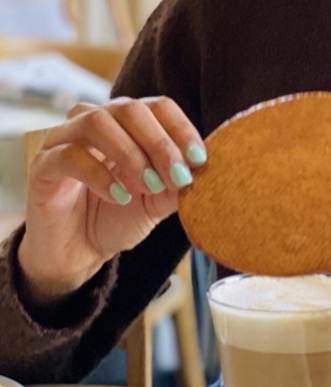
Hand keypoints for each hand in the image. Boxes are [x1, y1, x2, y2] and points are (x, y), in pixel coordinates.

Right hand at [18, 97, 205, 305]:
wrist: (79, 250)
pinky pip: (69, 155)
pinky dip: (99, 175)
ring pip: (96, 122)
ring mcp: (64, 140)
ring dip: (130, 154)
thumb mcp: (157, 203)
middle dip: (160, 143)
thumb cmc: (118, 217)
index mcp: (127, 126)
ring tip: (148, 187)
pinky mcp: (43, 165)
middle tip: (178, 177)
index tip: (200, 159)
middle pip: (129, 108)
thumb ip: (177, 186)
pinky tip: (119, 197)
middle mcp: (95, 123)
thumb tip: (202, 171)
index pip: (157, 106)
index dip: (181, 128)